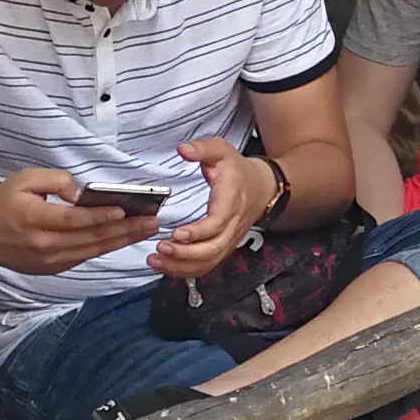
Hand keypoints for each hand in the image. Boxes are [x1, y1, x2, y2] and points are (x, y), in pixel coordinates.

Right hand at [0, 167, 164, 276]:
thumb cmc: (3, 203)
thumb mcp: (23, 179)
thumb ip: (54, 181)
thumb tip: (80, 192)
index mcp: (34, 220)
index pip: (74, 220)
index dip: (100, 216)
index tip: (124, 211)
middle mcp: (44, 245)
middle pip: (91, 238)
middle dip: (125, 229)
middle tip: (151, 221)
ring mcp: (50, 261)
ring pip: (93, 250)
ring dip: (122, 240)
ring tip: (146, 230)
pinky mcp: (53, 269)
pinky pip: (85, 256)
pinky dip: (106, 247)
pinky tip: (124, 238)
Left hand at [153, 137, 273, 279]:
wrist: (261, 188)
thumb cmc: (238, 171)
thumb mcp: (221, 151)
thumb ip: (202, 148)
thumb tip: (183, 150)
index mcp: (230, 201)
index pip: (217, 223)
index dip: (198, 232)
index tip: (177, 233)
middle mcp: (232, 225)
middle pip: (213, 249)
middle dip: (185, 254)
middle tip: (161, 249)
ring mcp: (229, 239)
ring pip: (209, 261)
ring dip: (182, 266)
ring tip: (157, 261)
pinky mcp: (223, 247)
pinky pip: (207, 265)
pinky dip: (187, 270)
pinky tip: (168, 266)